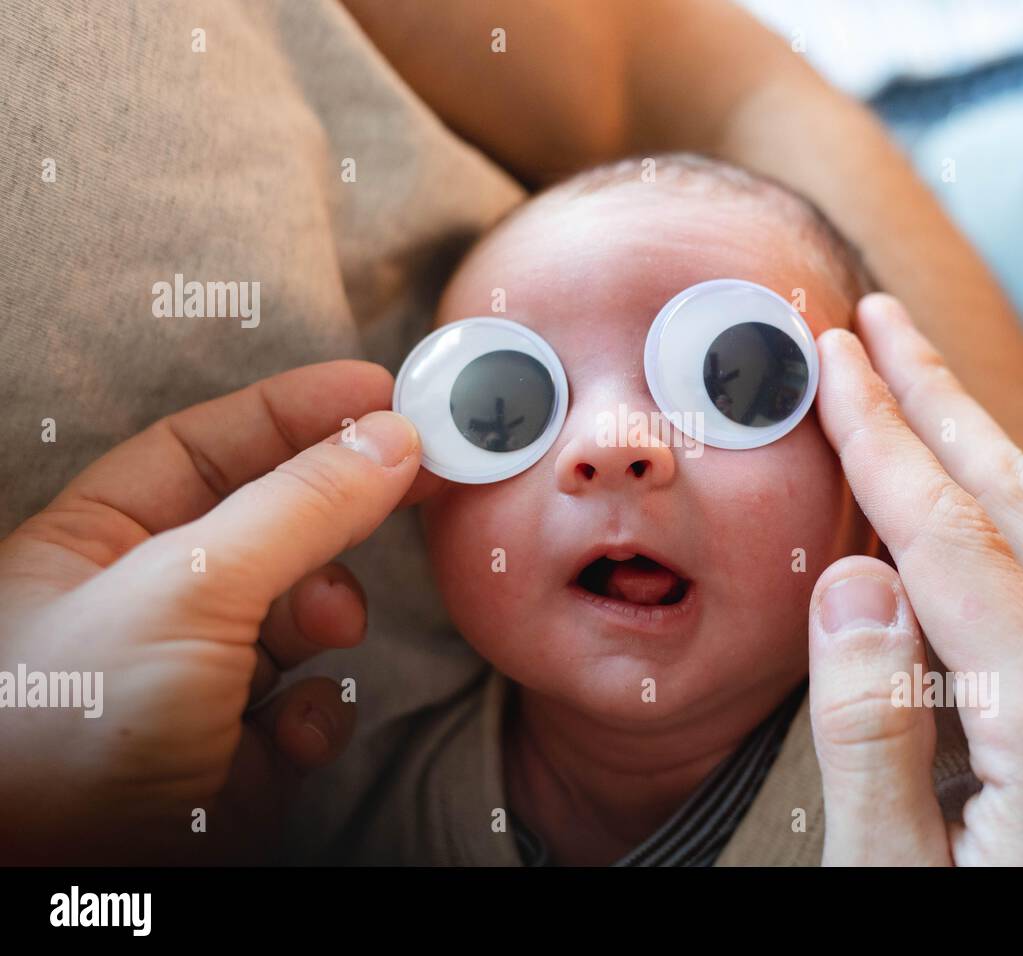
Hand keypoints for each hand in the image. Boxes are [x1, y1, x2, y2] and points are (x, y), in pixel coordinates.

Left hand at [0, 361, 437, 862]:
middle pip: (270, 524)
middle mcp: (148, 604)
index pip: (207, 446)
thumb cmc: (64, 730)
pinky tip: (290, 733)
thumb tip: (393, 438)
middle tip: (420, 471)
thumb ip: (301, 505)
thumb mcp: (189, 585)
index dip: (294, 412)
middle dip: (338, 507)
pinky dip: (314, 713)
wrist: (51, 891)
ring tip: (330, 627)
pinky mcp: (235, 757)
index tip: (381, 390)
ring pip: (301, 616)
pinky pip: (306, 706)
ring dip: (327, 617)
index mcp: (98, 541)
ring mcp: (196, 683)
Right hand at [807, 295, 1022, 864]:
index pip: (945, 538)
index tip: (835, 360)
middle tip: (881, 322)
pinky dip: (1006, 528)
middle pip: (1018, 509)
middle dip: (940, 400)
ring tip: (916, 386)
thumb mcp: (888, 882)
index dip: (883, 435)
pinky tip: (970, 515)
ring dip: (978, 450)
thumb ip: (869, 731)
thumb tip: (854, 581)